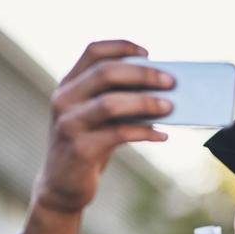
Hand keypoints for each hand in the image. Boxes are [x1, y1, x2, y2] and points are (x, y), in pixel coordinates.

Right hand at [32, 40, 172, 218]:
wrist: (63, 186)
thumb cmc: (89, 146)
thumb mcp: (97, 118)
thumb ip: (116, 100)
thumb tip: (161, 89)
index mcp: (68, 85)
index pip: (93, 52)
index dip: (121, 47)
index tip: (148, 54)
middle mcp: (64, 99)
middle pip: (105, 72)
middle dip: (142, 75)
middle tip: (171, 82)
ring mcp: (69, 123)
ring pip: (111, 103)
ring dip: (145, 102)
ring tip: (169, 107)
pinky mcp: (80, 149)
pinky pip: (118, 134)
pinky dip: (145, 133)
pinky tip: (162, 136)